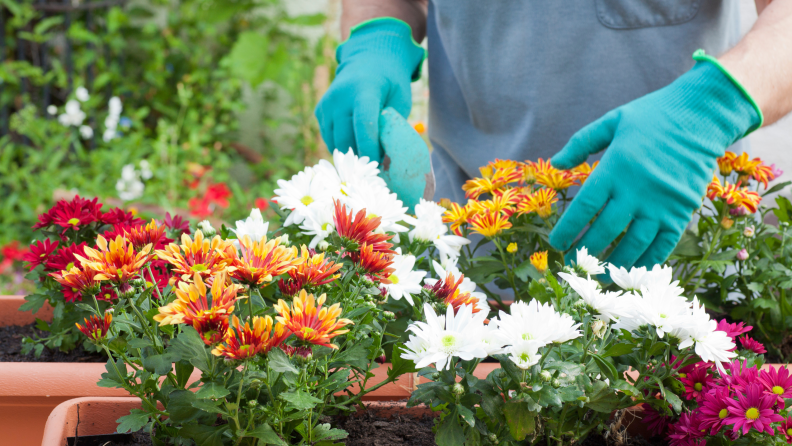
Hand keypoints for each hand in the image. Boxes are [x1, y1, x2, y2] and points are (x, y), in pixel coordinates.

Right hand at [315, 18, 424, 162]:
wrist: (368, 60)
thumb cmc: (390, 84)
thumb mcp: (400, 99)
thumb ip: (392, 125)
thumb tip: (386, 158)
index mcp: (364, 90)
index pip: (363, 124)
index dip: (370, 148)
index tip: (378, 165)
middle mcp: (340, 97)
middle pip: (346, 138)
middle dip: (360, 157)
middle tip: (375, 166)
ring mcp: (327, 104)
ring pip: (335, 143)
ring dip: (351, 153)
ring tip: (366, 154)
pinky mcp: (320, 111)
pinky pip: (329, 138)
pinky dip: (341, 146)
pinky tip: (354, 142)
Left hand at [549, 52, 761, 269]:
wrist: (703, 115)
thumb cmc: (653, 116)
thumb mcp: (613, 120)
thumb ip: (581, 142)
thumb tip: (556, 164)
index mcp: (615, 168)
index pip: (584, 207)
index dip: (568, 229)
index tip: (556, 244)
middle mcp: (636, 190)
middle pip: (606, 230)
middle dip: (587, 250)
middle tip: (576, 264)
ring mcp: (661, 204)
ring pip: (634, 244)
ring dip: (615, 263)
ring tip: (601, 275)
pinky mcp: (682, 211)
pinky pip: (663, 244)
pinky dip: (648, 262)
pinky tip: (635, 272)